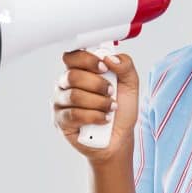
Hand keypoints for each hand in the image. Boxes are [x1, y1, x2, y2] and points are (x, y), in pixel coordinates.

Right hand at [52, 49, 138, 164]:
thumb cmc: (121, 109)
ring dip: (98, 103)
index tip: (104, 68)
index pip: (72, 56)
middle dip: (97, 85)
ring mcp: (61, 102)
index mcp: (80, 70)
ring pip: (74, 96)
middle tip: (111, 92)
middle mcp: (66, 84)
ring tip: (110, 108)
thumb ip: (125, 65)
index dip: (87, 60)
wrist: (120, 136)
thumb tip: (109, 58)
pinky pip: (74, 115)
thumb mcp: (131, 84)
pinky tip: (104, 119)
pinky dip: (94, 116)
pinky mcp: (61, 121)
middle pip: (73, 76)